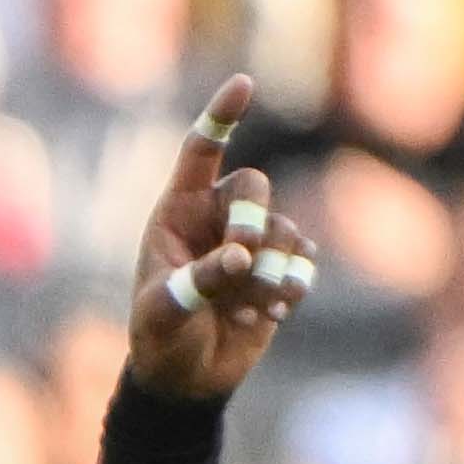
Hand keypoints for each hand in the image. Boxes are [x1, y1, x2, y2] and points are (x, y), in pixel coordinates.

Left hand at [124, 77, 321, 402]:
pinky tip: (265, 316)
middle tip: (240, 261)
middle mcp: (217, 218)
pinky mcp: (281, 268)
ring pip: (284, 230)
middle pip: (254, 186)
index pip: (201, 152)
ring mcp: (253, 241)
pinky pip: (304, 260)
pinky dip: (289, 288)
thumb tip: (242, 256)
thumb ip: (199, 281)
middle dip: (252, 221)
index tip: (244, 84)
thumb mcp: (164, 313)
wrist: (186, 380)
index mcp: (175, 213)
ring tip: (244, 311)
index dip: (221, 117)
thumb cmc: (160, 339)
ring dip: (269, 273)